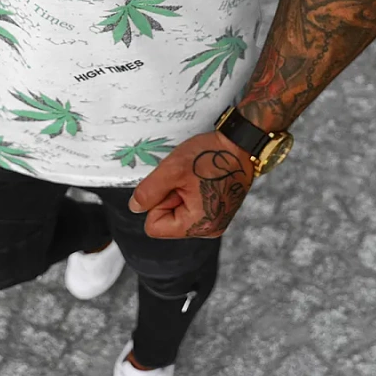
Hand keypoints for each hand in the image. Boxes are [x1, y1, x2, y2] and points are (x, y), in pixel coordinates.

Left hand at [128, 130, 254, 238]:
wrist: (240, 145)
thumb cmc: (210, 156)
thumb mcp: (172, 169)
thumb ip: (149, 192)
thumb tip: (136, 208)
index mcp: (198, 225)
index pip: (154, 226)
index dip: (157, 202)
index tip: (174, 184)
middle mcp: (209, 230)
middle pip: (167, 221)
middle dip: (170, 197)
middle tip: (186, 178)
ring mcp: (215, 221)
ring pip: (178, 213)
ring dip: (180, 193)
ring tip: (195, 178)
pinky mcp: (218, 212)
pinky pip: (191, 207)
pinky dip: (190, 193)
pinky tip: (201, 179)